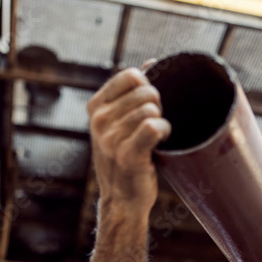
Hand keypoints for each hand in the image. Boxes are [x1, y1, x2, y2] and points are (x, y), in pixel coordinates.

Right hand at [87, 62, 171, 213]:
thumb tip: (152, 62)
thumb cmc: (125, 157)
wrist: (122, 200)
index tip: (149, 104)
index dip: (148, 85)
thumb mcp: (119, 122)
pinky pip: (154, 126)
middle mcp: (99, 120)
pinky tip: (161, 140)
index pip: (131, 75)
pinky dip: (164, 131)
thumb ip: (131, 93)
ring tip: (156, 136)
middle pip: (146, 91)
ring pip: (152, 109)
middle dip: (159, 105)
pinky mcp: (127, 154)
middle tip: (155, 123)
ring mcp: (111, 137)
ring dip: (162, 121)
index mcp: (96, 107)